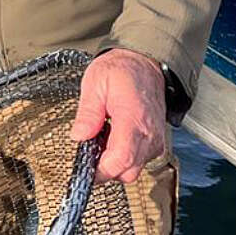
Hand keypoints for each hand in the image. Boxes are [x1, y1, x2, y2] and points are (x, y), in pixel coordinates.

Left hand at [69, 48, 166, 183]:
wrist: (145, 63)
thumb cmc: (121, 71)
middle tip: (89, 150)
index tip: (84, 166)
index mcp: (132, 117)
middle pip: (127, 172)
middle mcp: (149, 133)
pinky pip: (140, 161)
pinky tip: (114, 139)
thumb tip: (79, 137)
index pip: (121, 159)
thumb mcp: (95, 83)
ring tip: (102, 139)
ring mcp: (155, 139)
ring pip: (134, 170)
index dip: (100, 170)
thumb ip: (88, 113)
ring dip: (115, 163)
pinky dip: (125, 157)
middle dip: (105, 169)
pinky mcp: (156, 142)